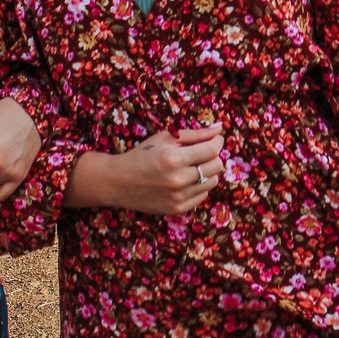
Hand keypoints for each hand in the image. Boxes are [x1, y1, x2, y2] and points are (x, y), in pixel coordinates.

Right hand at [65, 126, 225, 215]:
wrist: (119, 182)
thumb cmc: (142, 155)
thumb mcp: (164, 138)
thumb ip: (194, 134)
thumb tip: (219, 129)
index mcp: (173, 158)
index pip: (212, 150)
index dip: (217, 142)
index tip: (215, 139)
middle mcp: (178, 180)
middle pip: (216, 166)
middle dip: (213, 156)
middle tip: (202, 152)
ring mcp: (178, 197)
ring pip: (212, 182)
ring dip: (207, 171)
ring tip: (193, 166)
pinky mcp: (178, 209)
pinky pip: (202, 195)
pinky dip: (199, 186)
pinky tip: (187, 179)